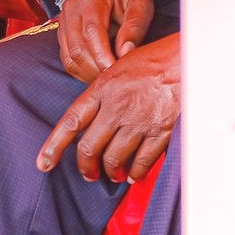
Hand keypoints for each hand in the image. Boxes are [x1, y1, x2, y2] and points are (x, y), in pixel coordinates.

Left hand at [37, 33, 180, 183]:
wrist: (190, 59)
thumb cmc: (156, 59)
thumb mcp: (121, 66)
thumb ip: (104, 90)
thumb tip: (93, 114)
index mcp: (103, 88)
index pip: (71, 121)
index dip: (54, 146)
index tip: (43, 163)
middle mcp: (117, 107)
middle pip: (89, 147)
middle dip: (86, 166)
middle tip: (89, 173)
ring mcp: (138, 122)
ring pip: (114, 159)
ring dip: (111, 171)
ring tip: (112, 174)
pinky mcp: (160, 132)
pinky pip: (142, 162)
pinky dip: (136, 173)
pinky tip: (134, 175)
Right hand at [56, 0, 153, 83]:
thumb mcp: (141, 5)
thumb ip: (134, 28)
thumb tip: (125, 54)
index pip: (92, 31)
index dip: (102, 55)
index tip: (116, 72)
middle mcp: (71, 8)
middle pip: (77, 49)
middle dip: (97, 69)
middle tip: (117, 80)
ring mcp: (63, 21)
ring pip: (70, 58)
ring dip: (89, 73)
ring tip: (109, 78)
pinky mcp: (62, 33)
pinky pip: (67, 59)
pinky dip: (82, 71)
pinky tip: (99, 72)